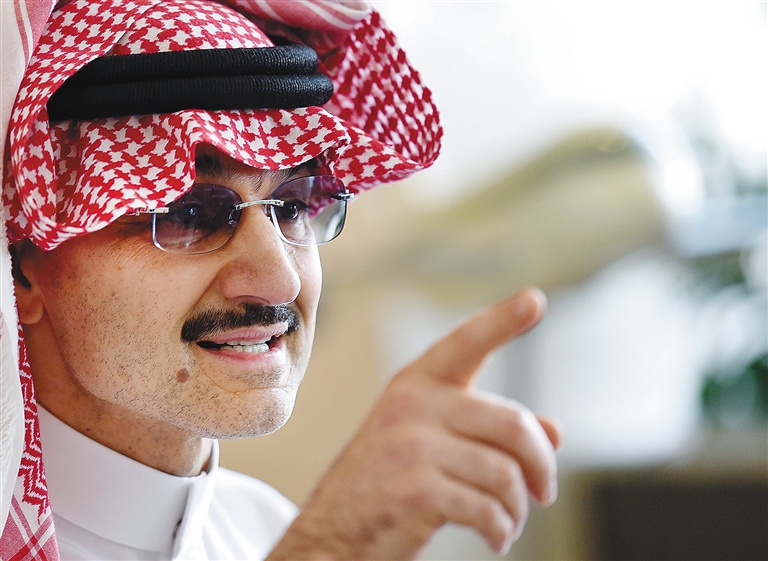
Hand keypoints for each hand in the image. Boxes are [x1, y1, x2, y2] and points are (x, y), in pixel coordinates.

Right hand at [268, 287, 560, 559]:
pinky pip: (488, 509)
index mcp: (415, 385)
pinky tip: (496, 538)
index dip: (502, 320)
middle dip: (541, 464)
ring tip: (509, 522)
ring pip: (505, 473)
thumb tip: (554, 432)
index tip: (534, 300)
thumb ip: (489, 433)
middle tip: (545, 492)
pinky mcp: (415, 489)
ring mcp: (411, 445)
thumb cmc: (383, 485)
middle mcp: (413, 405)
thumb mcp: (429, 444)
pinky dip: (501, 530)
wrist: (330, 534)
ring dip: (518, 508)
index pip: (465, 343)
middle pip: (512, 423)